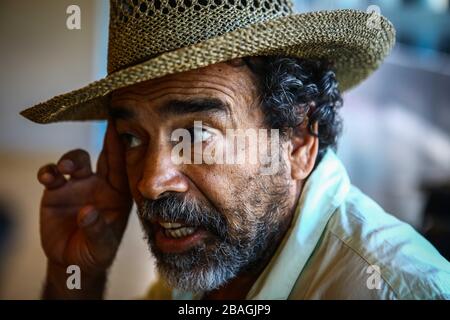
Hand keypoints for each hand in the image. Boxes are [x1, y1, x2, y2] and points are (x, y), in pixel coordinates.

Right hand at [37, 121, 131, 297]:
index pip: (124, 167)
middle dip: (106, 137)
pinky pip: (52, 174)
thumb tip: (87, 212)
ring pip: (76, 160)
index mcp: (119, 194)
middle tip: (106, 118)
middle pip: (104, 155)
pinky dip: (49, 172)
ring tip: (65, 170)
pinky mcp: (56, 191)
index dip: (125, 147)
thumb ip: (97, 229)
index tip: (127, 125)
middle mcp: (101, 184)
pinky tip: (48, 177)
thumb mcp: (101, 246)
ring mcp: (78, 185)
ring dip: (70, 159)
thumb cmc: (95, 252)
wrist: (71, 262)